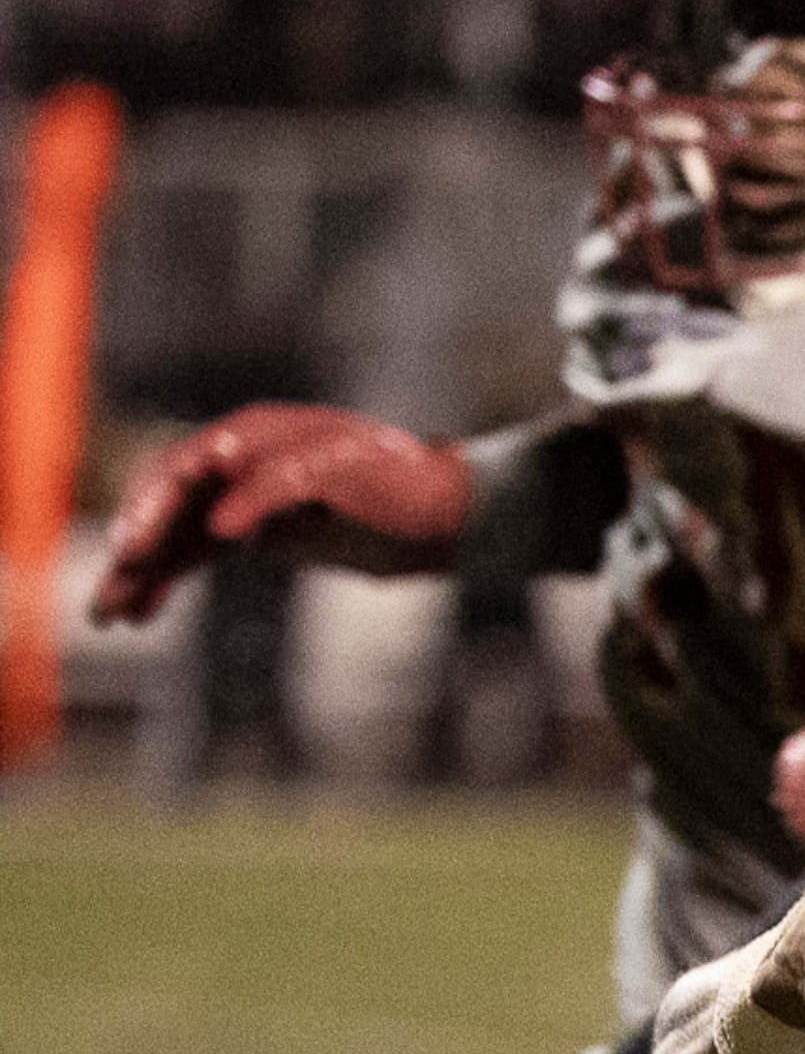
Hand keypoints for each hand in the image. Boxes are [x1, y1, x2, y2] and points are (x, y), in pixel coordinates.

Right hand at [91, 405, 472, 625]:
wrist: (449, 515)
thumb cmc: (400, 482)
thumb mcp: (342, 473)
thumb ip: (277, 488)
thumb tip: (221, 525)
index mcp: (253, 437)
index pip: (182, 470)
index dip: (151, 509)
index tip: (131, 550)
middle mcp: (239, 465)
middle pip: (168, 506)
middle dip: (134, 551)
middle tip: (106, 596)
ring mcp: (247, 502)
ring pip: (178, 536)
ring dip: (142, 574)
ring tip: (109, 615)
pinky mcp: (261, 536)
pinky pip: (201, 556)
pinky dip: (171, 581)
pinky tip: (143, 612)